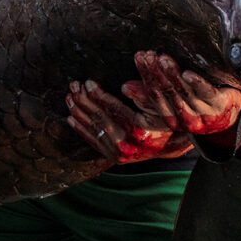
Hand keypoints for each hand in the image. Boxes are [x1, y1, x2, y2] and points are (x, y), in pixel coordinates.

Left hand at [65, 80, 179, 162]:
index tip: (87, 82)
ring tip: (69, 97)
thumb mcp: (162, 104)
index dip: (98, 94)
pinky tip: (71, 118)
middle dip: (84, 100)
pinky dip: (81, 130)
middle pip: (100, 118)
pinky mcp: (116, 158)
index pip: (113, 109)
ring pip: (94, 130)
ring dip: (78, 112)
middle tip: (73, 86)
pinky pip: (94, 142)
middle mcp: (128, 144)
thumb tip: (125, 85)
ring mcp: (120, 153)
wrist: (172, 144)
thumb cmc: (167, 119)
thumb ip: (146, 93)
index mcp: (140, 130)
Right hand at [120, 51, 240, 135]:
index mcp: (172, 119)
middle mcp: (185, 118)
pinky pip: (206, 92)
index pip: (153, 97)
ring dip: (171, 75)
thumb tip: (125, 87)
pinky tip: (188, 74)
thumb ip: (150, 95)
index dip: (145, 77)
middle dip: (154, 73)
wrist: (231, 114)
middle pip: (166, 93)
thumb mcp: (172, 102)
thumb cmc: (197, 103)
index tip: (139, 58)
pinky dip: (196, 83)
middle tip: (146, 55)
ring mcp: (203, 112)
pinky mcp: (219, 104)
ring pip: (183, 92)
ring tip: (162, 59)